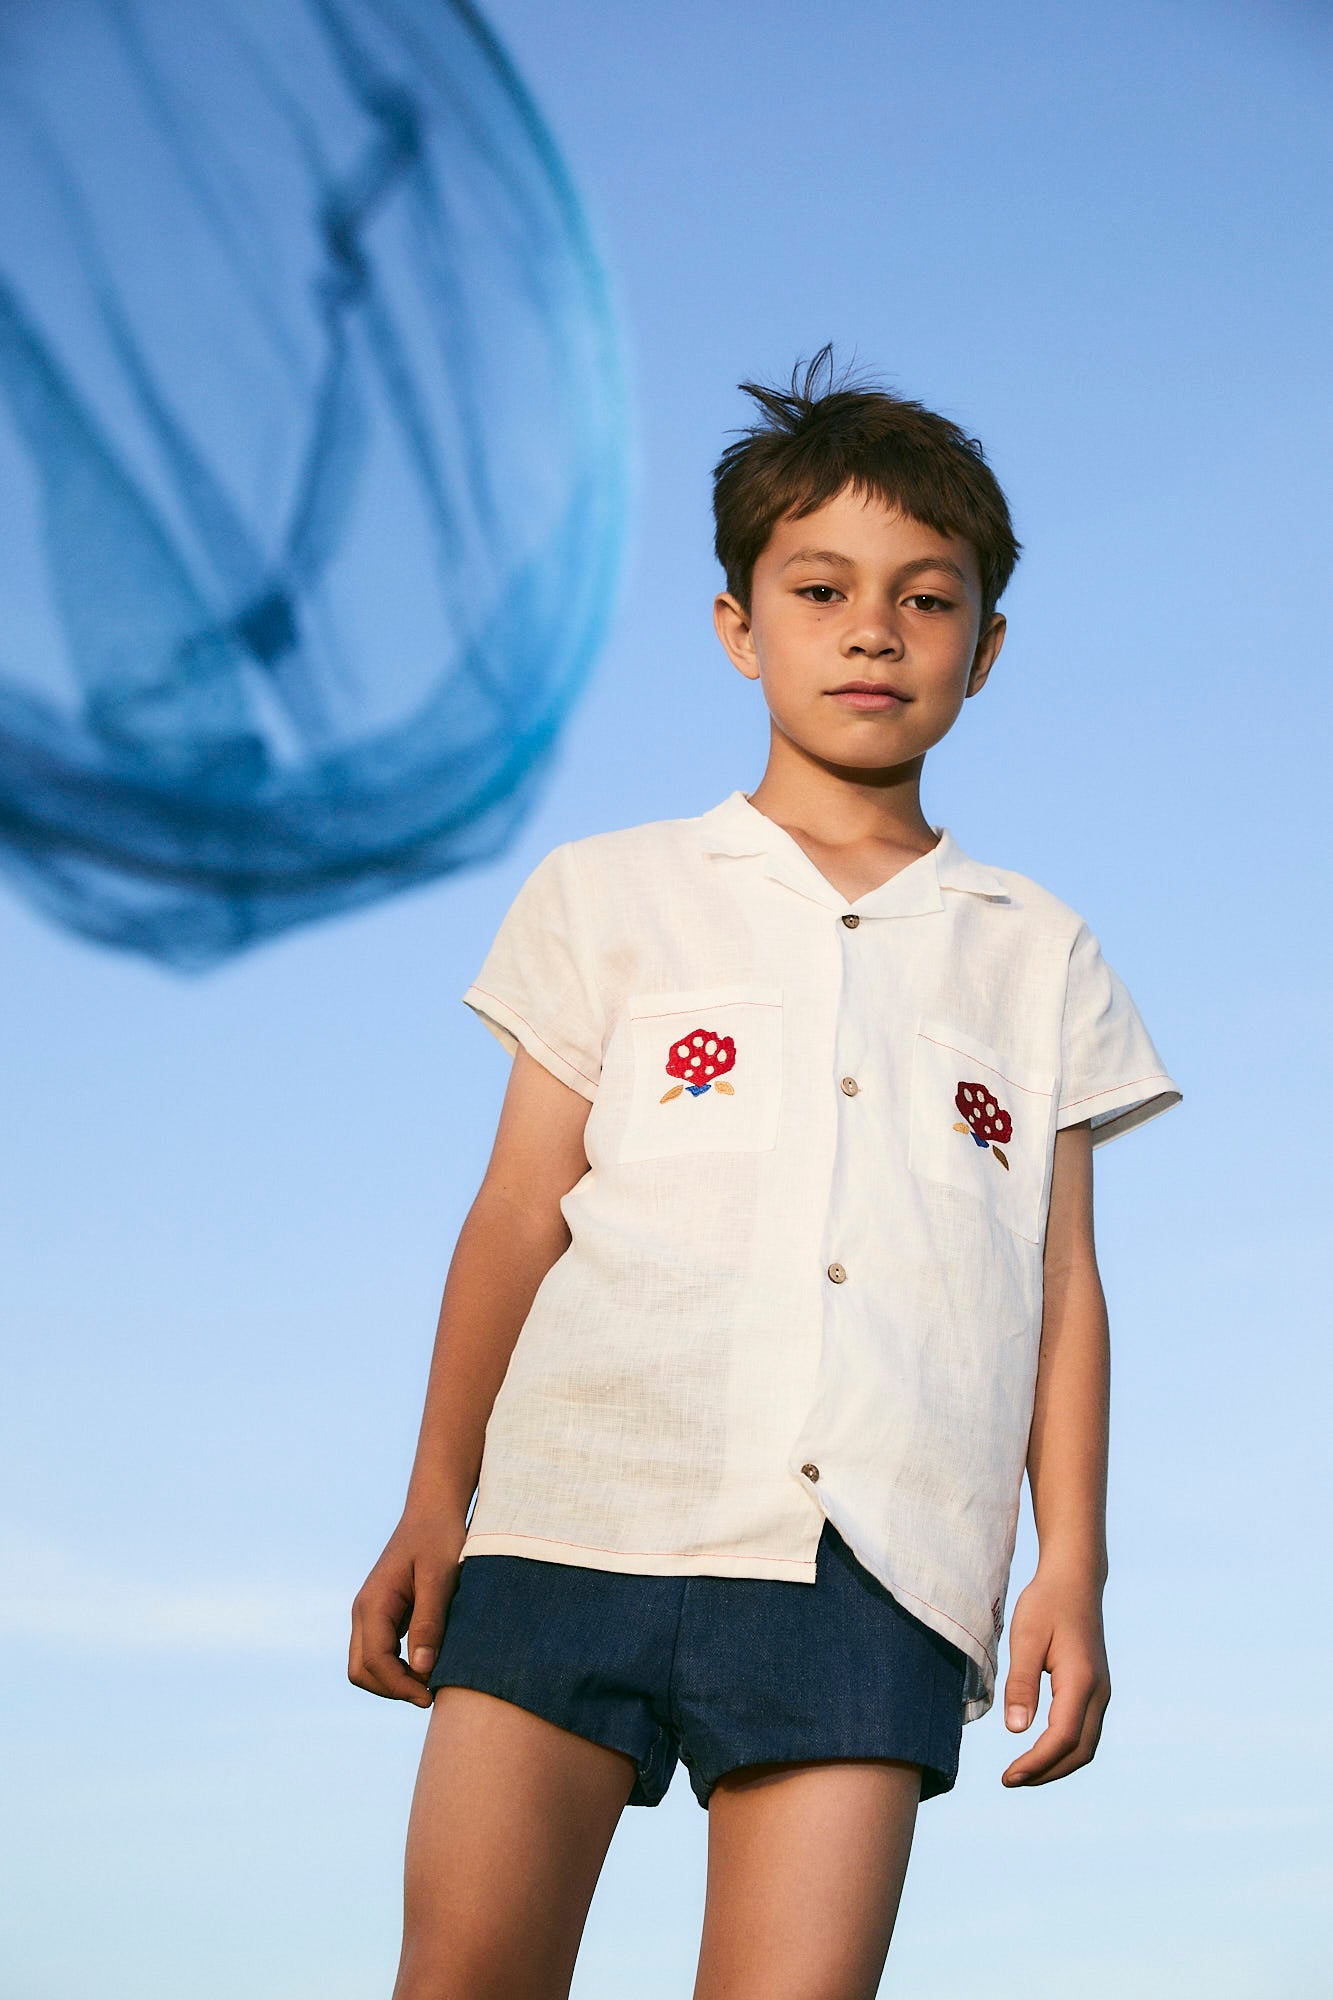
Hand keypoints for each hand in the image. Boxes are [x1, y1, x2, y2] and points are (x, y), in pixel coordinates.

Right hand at [348, 1505, 467, 1706]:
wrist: (433, 1511)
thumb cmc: (439, 1539)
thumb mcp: (440, 1578)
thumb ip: (430, 1622)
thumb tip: (422, 1669)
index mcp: (373, 1603)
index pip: (374, 1662)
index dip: (400, 1686)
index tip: (431, 1696)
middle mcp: (363, 1611)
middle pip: (361, 1671)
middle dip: (392, 1689)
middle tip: (431, 1694)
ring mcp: (369, 1613)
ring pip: (367, 1665)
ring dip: (394, 1681)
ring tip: (432, 1682)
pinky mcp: (382, 1614)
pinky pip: (379, 1653)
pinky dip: (397, 1668)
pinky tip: (427, 1665)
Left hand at [999, 1564, 1109, 1786]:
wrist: (1075, 1579)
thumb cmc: (1045, 1603)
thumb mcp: (1024, 1637)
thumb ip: (1020, 1683)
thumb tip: (1016, 1730)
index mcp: (1081, 1680)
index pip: (1062, 1738)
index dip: (1036, 1763)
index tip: (1009, 1776)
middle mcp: (1099, 1691)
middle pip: (1079, 1751)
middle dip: (1046, 1772)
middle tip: (1011, 1780)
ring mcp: (1102, 1692)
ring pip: (1086, 1745)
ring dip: (1057, 1764)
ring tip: (1023, 1772)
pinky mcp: (1097, 1689)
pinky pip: (1085, 1731)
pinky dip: (1065, 1750)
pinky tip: (1040, 1750)